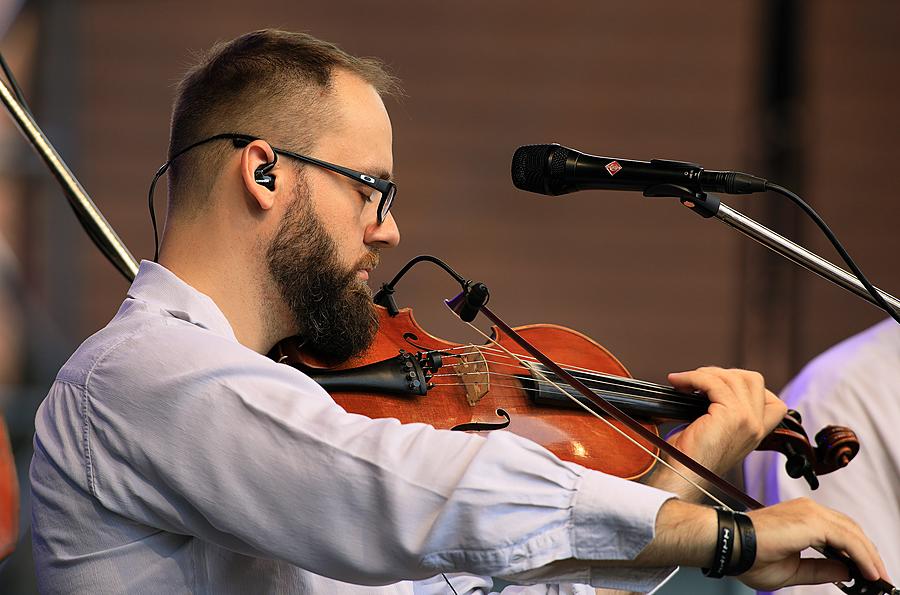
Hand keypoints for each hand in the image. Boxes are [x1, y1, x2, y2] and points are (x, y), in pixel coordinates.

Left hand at [646, 367, 786, 499]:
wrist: (681, 477)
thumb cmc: (688, 459)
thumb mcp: (714, 432)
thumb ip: (721, 412)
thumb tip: (703, 386)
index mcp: (755, 432)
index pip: (773, 402)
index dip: (746, 386)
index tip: (717, 386)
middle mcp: (756, 426)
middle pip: (754, 380)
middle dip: (723, 373)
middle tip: (698, 381)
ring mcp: (748, 421)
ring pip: (735, 377)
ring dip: (705, 373)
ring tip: (685, 381)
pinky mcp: (732, 416)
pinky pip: (714, 383)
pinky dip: (693, 377)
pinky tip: (679, 383)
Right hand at [739, 498, 890, 589]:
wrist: (729, 545)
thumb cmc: (749, 556)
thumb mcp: (794, 570)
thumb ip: (821, 569)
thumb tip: (847, 570)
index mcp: (802, 518)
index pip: (840, 533)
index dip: (858, 553)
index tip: (869, 575)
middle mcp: (808, 510)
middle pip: (851, 530)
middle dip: (869, 555)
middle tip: (878, 579)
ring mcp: (810, 512)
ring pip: (853, 533)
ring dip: (870, 557)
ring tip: (877, 578)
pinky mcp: (811, 520)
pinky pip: (847, 539)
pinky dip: (862, 556)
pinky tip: (868, 572)